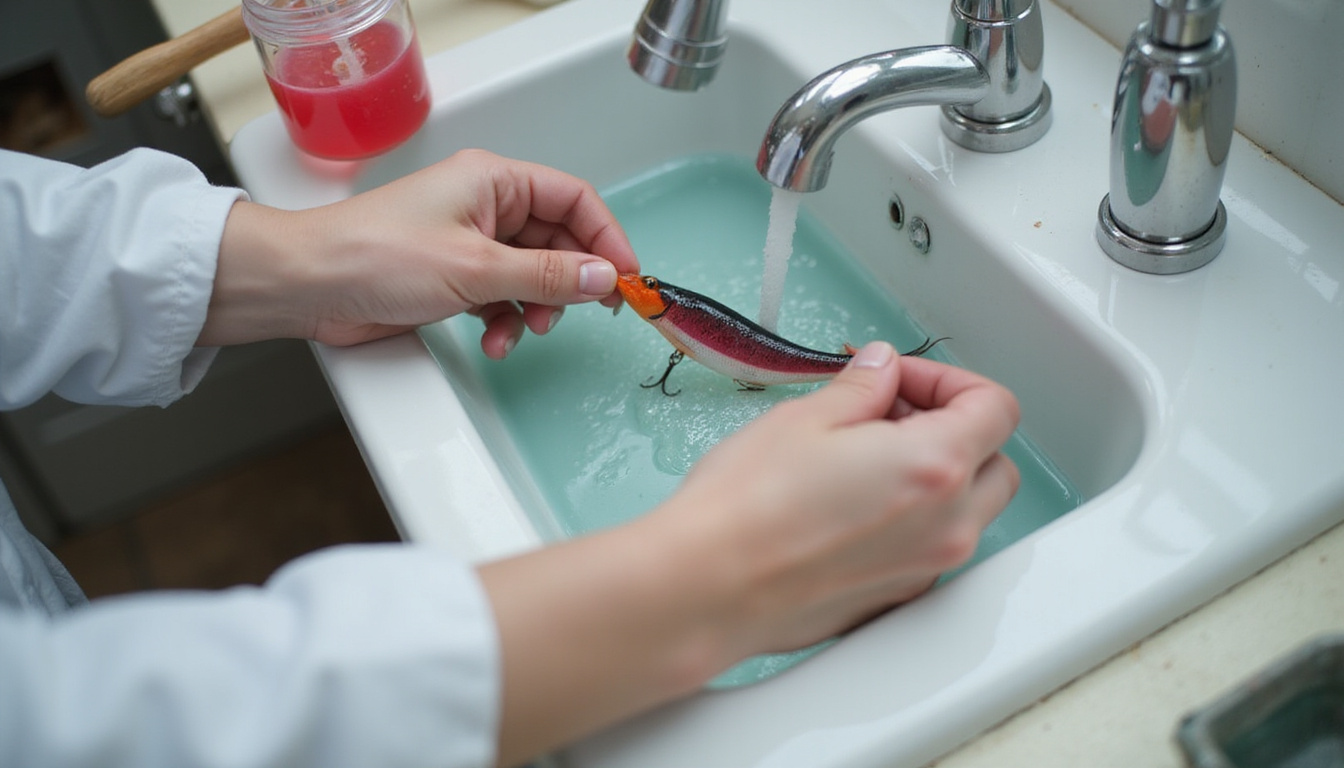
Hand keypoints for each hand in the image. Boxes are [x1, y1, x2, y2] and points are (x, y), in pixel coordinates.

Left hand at [199, 149, 638, 353]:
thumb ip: (546, 276)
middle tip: (581, 313)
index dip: (606, 238)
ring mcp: (469, 242)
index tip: (626, 279)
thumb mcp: (476, 268)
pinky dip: (505, 319)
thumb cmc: (376, 255)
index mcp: (494, 180)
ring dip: (535, 307)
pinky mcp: (453, 276)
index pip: (573, 199)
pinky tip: (493, 339)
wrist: (308, 285)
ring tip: (524, 330)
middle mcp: (485, 205)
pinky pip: (502, 296)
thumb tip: (603, 278)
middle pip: (557, 241)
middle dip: (568, 282)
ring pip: (531, 274)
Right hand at [664, 341, 1020, 655]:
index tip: (901, 378)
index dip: (949, 380)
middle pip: (996, 463)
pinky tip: (852, 502)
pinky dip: (914, 517)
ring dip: (939, 474)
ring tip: (865, 456)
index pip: (995, 407)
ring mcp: (924, 569)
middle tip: (889, 412)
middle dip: (955, 428)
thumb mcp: (805, 417)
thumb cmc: (747, 507)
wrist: (705, 587)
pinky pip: (931, 548)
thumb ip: (862, 387)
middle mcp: (947, 525)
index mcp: (935, 466)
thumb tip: (881, 370)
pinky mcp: (894, 598)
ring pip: (969, 510)